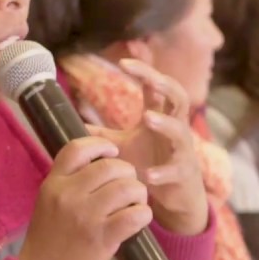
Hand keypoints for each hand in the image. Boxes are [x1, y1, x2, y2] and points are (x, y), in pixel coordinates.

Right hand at [19, 137, 152, 259]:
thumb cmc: (48, 239)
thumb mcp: (48, 201)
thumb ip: (68, 182)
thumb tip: (100, 161)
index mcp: (53, 183)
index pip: (77, 148)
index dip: (100, 145)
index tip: (112, 151)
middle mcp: (68, 195)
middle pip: (110, 166)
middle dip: (127, 173)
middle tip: (129, 186)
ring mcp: (86, 216)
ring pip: (128, 187)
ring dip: (139, 193)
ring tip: (136, 202)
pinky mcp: (103, 237)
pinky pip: (135, 214)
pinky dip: (143, 214)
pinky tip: (138, 218)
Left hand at [87, 58, 208, 235]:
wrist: (176, 197)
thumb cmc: (151, 164)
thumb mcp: (124, 146)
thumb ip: (103, 135)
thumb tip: (74, 125)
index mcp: (161, 117)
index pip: (156, 88)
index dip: (144, 72)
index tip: (124, 62)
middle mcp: (176, 129)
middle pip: (179, 98)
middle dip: (166, 86)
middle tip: (151, 80)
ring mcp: (182, 151)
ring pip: (180, 131)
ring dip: (165, 124)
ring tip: (148, 118)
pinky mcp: (184, 174)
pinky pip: (176, 169)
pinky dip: (162, 173)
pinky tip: (147, 175)